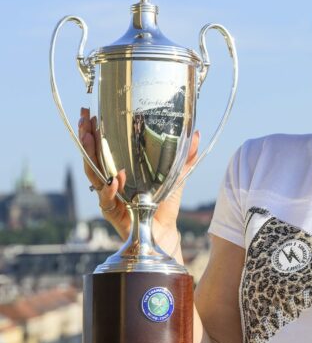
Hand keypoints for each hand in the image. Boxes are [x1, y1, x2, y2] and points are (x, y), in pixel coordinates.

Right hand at [78, 107, 199, 249]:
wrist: (164, 230)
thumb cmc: (164, 201)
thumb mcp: (176, 175)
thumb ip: (185, 156)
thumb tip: (196, 134)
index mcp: (120, 169)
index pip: (103, 147)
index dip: (94, 131)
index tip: (90, 113)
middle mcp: (110, 181)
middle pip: (92, 157)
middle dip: (85, 139)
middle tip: (84, 121)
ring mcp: (109, 196)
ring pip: (93, 175)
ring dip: (90, 158)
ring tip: (89, 140)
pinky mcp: (113, 213)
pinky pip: (106, 201)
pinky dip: (110, 190)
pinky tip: (114, 180)